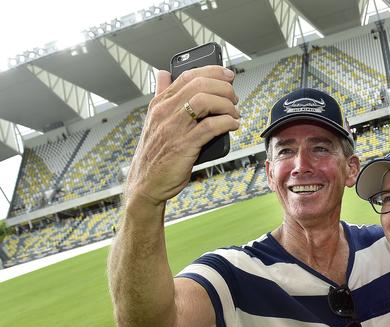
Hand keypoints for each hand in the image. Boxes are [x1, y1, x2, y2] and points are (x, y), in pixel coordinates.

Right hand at [124, 66, 239, 206]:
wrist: (145, 182)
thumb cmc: (155, 153)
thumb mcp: (154, 119)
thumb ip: (161, 95)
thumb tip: (163, 73)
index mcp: (160, 103)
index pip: (188, 75)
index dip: (212, 71)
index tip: (228, 75)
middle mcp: (165, 112)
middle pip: (199, 84)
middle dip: (224, 88)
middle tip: (234, 98)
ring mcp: (174, 128)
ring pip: (204, 101)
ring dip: (226, 104)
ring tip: (234, 113)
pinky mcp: (184, 146)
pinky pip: (210, 126)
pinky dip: (226, 122)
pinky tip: (233, 125)